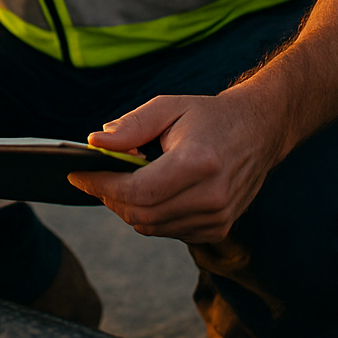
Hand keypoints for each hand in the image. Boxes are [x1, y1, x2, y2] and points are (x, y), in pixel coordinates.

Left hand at [67, 92, 286, 242]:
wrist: (259, 131)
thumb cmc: (209, 116)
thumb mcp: (169, 107)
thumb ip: (131, 126)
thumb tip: (94, 143)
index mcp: (198, 163)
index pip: (137, 190)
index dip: (101, 185)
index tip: (77, 174)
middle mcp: (212, 196)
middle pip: (141, 213)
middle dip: (109, 197)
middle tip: (92, 179)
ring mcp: (218, 217)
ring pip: (152, 226)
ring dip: (127, 207)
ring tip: (118, 182)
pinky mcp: (219, 228)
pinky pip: (169, 230)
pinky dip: (150, 215)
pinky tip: (148, 193)